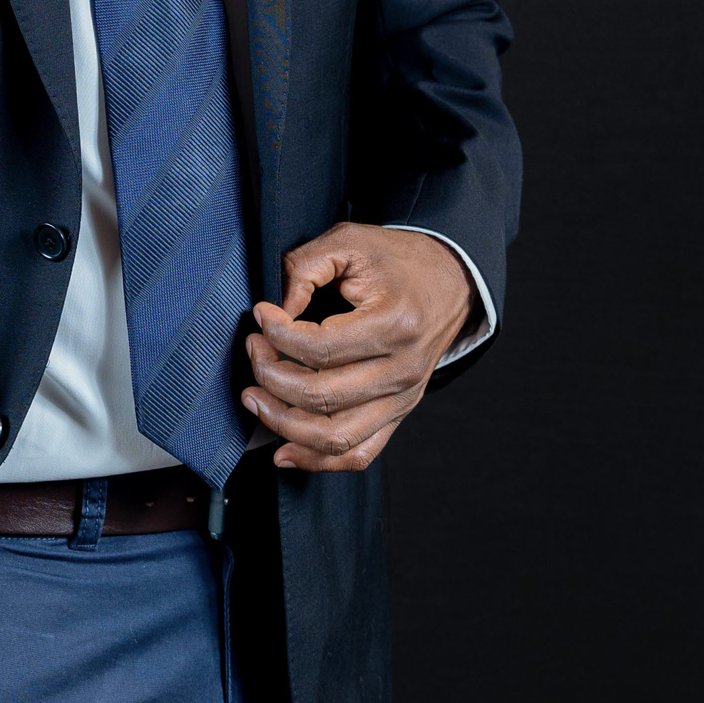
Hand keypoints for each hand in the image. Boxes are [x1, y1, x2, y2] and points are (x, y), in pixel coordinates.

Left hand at [241, 223, 474, 472]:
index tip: (261, 315)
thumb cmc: (397, 260)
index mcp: (394, 325)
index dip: (278, 335)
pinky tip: (284, 452)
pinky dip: (318, 461)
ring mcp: (402, 399)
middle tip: (253, 349)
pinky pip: (358, 454)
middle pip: (321, 396)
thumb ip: (305, 266)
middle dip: (271, 377)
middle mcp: (402, 371)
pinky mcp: (398, 414)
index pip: (321, 348)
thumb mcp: (350, 241)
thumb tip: (275, 311)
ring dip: (283, 424)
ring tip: (253, 397)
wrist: (451, 282)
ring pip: (334, 437)